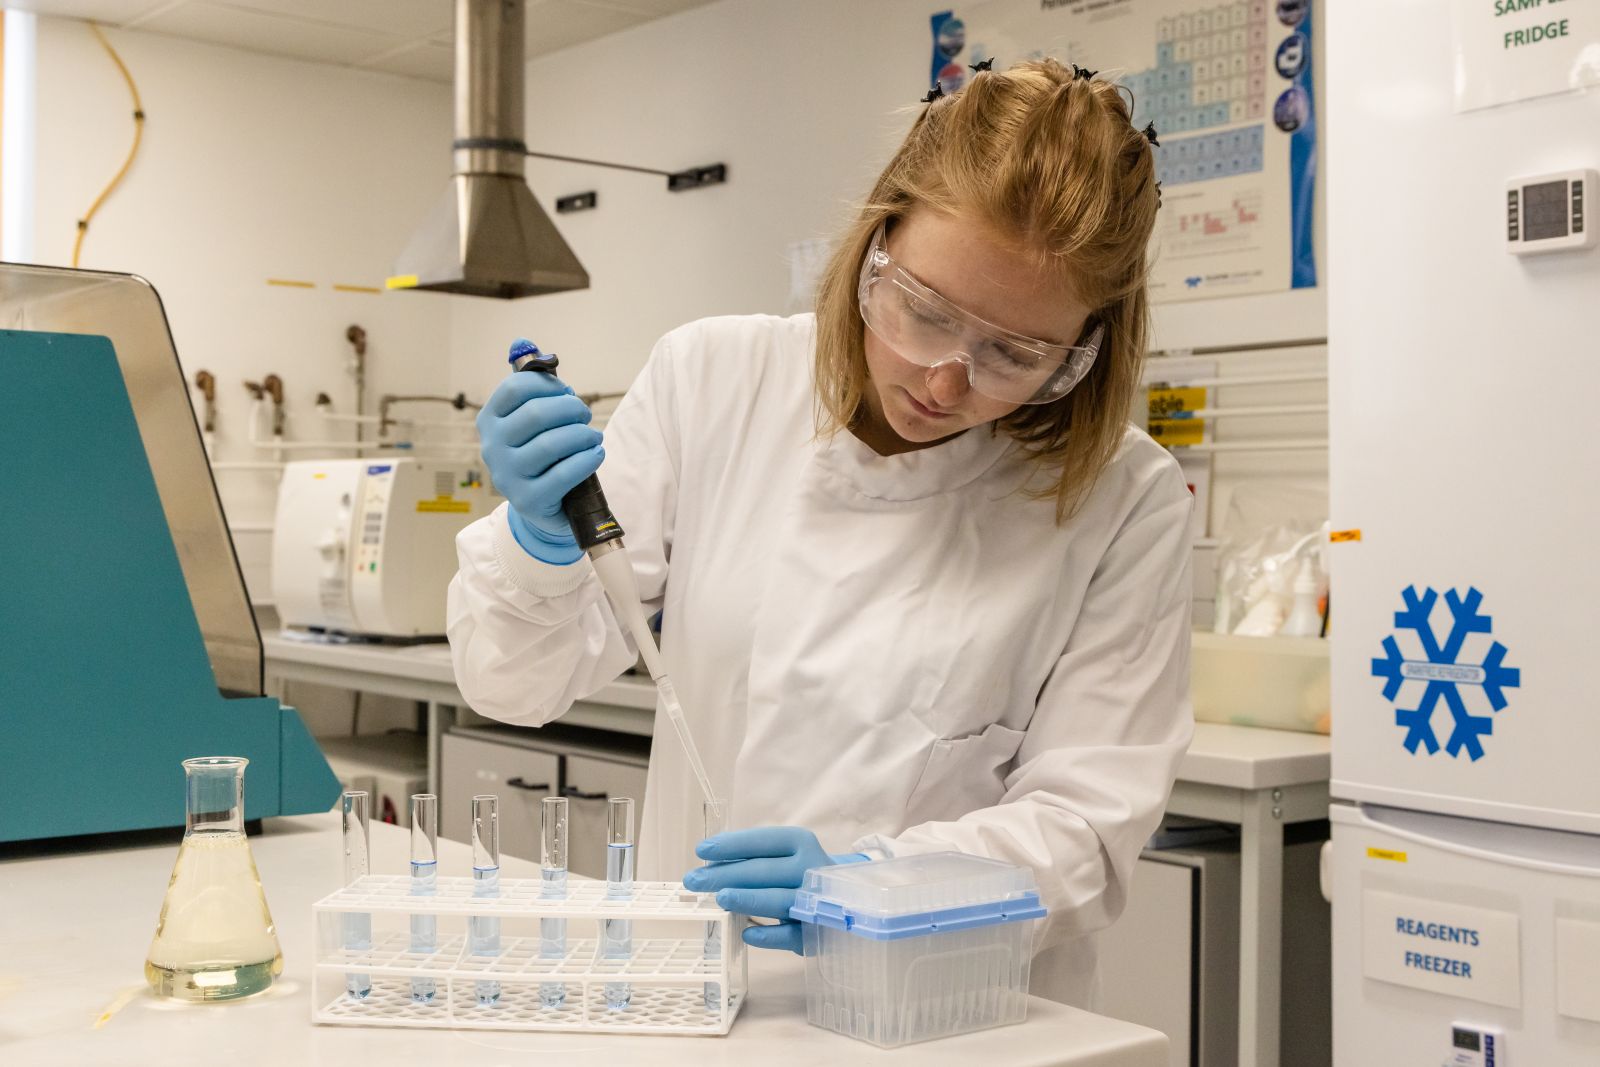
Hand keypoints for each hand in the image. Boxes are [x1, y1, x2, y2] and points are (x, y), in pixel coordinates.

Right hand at [477, 357, 602, 563]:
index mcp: (489, 420)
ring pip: (551, 444)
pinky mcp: (528, 500)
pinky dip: (587, 460)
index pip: (515, 388)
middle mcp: (492, 447)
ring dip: (582, 435)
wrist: (544, 506)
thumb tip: (523, 342)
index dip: (548, 385)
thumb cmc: (542, 454)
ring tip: (593, 437)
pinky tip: (596, 454)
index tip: (566, 392)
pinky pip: (563, 474)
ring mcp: (507, 476)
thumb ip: (531, 383)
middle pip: (536, 414)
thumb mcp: (532, 420)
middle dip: (570, 409)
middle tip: (585, 415)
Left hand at [682, 827, 866, 953]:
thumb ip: (753, 856)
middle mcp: (811, 868)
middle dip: (725, 875)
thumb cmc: (800, 871)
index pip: (763, 840)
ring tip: (720, 899)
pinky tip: (746, 932)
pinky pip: (792, 935)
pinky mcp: (817, 932)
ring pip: (779, 900)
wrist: (847, 896)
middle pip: (764, 871)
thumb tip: (710, 863)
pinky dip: (770, 935)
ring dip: (748, 899)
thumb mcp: (784, 854)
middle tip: (693, 880)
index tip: (701, 850)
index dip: (731, 844)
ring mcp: (816, 901)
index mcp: (801, 843)